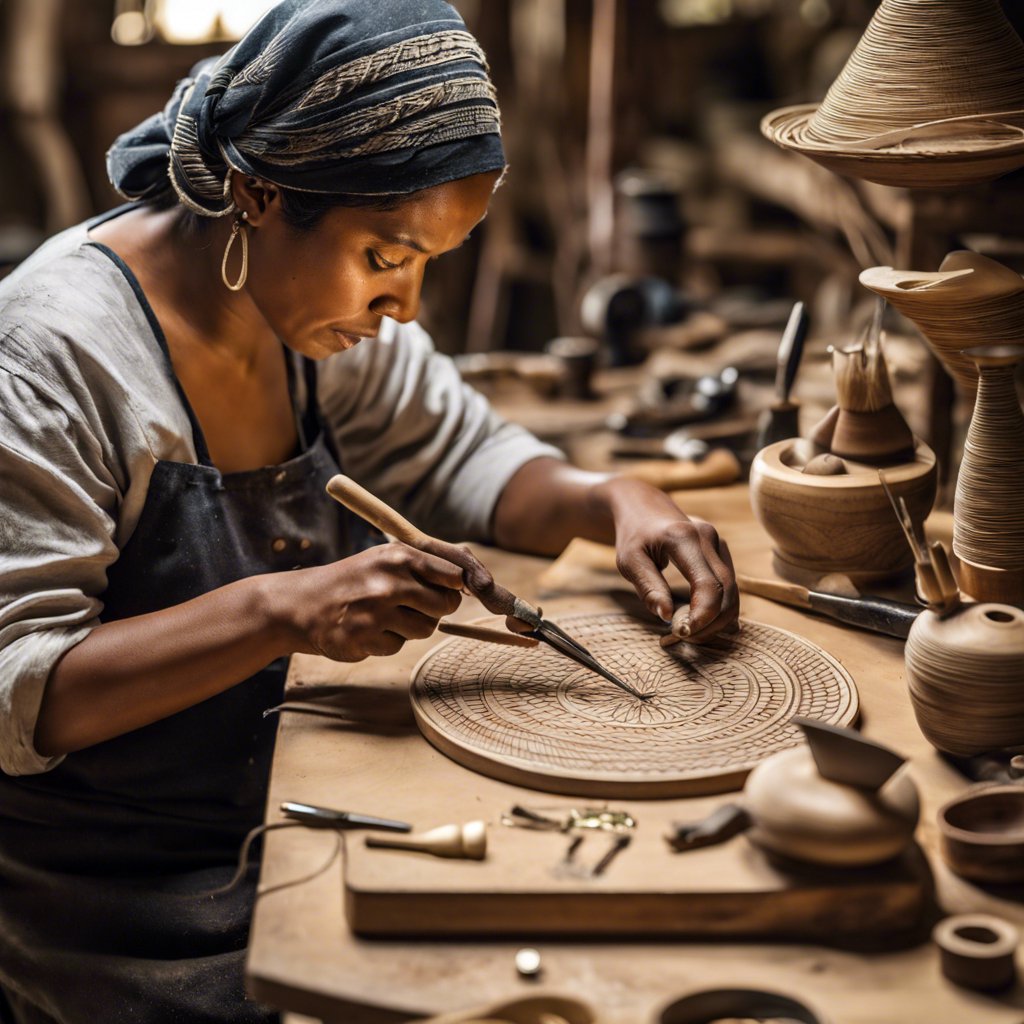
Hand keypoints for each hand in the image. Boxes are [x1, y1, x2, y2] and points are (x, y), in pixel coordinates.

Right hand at [264, 543, 462, 659]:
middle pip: (446, 604)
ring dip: (414, 626)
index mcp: (397, 556)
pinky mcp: (365, 639)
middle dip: (437, 608)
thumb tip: (472, 572)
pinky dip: (389, 640)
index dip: (461, 585)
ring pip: (427, 628)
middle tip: (416, 604)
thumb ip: (428, 562)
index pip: (453, 573)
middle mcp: (389, 582)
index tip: (459, 589)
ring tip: (388, 615)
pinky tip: (369, 628)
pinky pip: (399, 646)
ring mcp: (376, 612)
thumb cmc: (355, 579)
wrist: (302, 603)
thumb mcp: (386, 557)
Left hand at [594, 477, 738, 641]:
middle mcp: (708, 537)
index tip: (682, 633)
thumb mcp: (629, 561)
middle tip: (682, 638)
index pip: (708, 584)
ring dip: (716, 619)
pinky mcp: (721, 551)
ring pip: (733, 591)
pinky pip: (729, 586)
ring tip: (688, 632)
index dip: (702, 615)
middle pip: (727, 591)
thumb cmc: (633, 535)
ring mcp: (718, 543)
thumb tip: (666, 617)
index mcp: (685, 537)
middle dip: (710, 622)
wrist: (643, 507)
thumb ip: (648, 588)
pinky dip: (718, 608)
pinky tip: (700, 622)